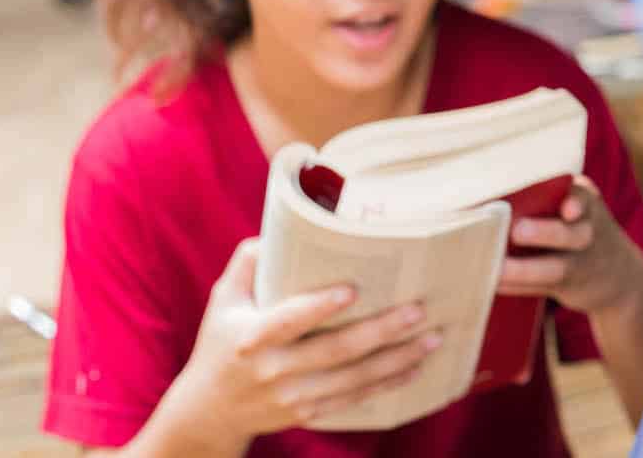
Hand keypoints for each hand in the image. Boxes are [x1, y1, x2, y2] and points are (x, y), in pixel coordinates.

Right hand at [157, 239, 442, 445]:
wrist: (209, 411)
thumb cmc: (221, 342)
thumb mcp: (223, 299)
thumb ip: (249, 261)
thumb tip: (281, 228)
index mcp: (252, 337)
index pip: (289, 321)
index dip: (319, 307)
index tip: (353, 290)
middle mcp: (273, 369)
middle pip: (335, 351)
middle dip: (382, 330)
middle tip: (419, 309)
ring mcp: (292, 396)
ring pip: (353, 378)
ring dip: (397, 358)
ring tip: (433, 337)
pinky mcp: (307, 414)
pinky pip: (354, 400)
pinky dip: (387, 385)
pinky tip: (415, 368)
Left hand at [496, 176, 642, 314]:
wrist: (619, 274)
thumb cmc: (580, 226)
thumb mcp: (580, 206)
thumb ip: (548, 199)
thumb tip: (489, 199)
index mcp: (587, 203)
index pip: (583, 198)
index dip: (576, 203)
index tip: (568, 210)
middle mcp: (588, 232)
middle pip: (573, 235)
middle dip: (546, 233)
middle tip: (518, 231)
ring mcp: (581, 264)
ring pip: (555, 268)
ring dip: (524, 269)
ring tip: (497, 270)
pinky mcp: (568, 287)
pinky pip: (541, 287)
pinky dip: (516, 286)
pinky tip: (494, 283)